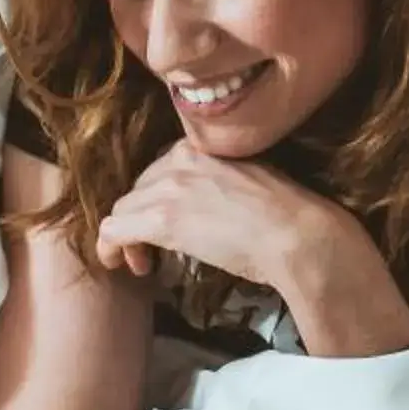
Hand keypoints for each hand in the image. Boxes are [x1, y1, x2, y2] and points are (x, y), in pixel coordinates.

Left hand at [94, 139, 334, 290]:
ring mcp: (168, 187)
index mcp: (203, 145)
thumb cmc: (290, 217)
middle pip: (138, 188)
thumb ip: (221, 181)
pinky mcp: (160, 219)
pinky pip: (113, 230)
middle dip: (140, 217)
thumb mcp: (250, 180)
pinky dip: (109, 248)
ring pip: (123, 209)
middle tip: (153, 248)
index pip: (162, 168)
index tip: (169, 221)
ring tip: (142, 262)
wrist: (299, 236)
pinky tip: (118, 265)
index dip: (158, 198)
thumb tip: (211, 205)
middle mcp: (179, 157)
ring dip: (127, 236)